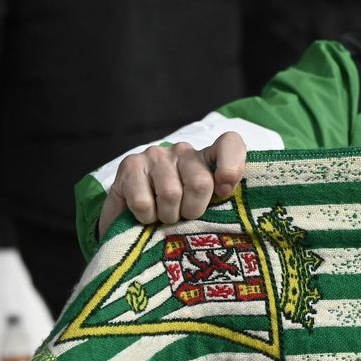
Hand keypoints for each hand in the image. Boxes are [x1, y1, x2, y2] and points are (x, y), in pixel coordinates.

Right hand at [98, 131, 247, 235]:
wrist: (129, 216)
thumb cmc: (177, 213)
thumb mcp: (203, 207)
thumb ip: (221, 201)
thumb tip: (229, 199)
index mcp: (208, 158)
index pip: (230, 143)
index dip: (231, 168)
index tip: (224, 192)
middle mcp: (184, 151)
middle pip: (201, 183)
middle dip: (192, 210)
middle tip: (183, 216)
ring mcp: (156, 155)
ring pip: (171, 194)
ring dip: (167, 216)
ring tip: (163, 215)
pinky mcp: (130, 165)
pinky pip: (144, 202)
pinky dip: (146, 217)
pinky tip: (146, 213)